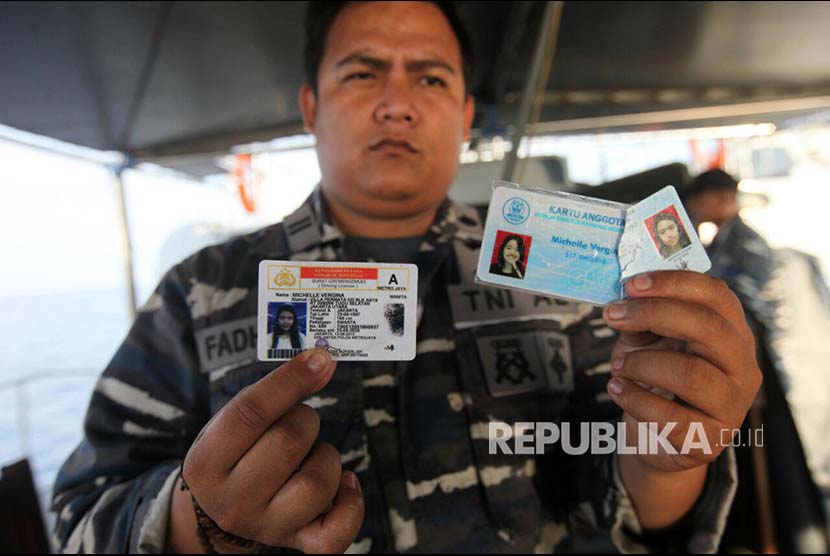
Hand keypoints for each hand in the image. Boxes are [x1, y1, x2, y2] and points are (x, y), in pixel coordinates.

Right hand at [168, 349, 363, 552]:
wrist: (221, 512)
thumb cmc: (235, 453)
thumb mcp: (234, 421)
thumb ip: (274, 393)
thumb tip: (322, 362)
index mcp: (205, 465)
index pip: (250, 413)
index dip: (290, 380)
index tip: (320, 358)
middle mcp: (232, 502)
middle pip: (288, 443)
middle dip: (306, 419)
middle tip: (300, 421)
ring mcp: (266, 527)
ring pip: (316, 484)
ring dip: (326, 456)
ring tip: (311, 454)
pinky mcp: (297, 542)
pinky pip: (336, 533)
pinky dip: (351, 503)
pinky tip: (345, 482)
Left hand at [603, 271, 761, 472]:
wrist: (656, 438)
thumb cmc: (656, 381)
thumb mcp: (646, 343)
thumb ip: (640, 322)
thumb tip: (622, 302)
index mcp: (732, 332)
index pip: (716, 295)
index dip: (674, 284)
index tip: (632, 284)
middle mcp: (742, 366)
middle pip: (709, 327)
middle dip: (654, 314)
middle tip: (614, 316)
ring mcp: (732, 405)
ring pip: (692, 373)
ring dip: (644, 364)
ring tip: (618, 366)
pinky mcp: (710, 439)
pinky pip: (671, 416)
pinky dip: (636, 399)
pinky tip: (618, 389)